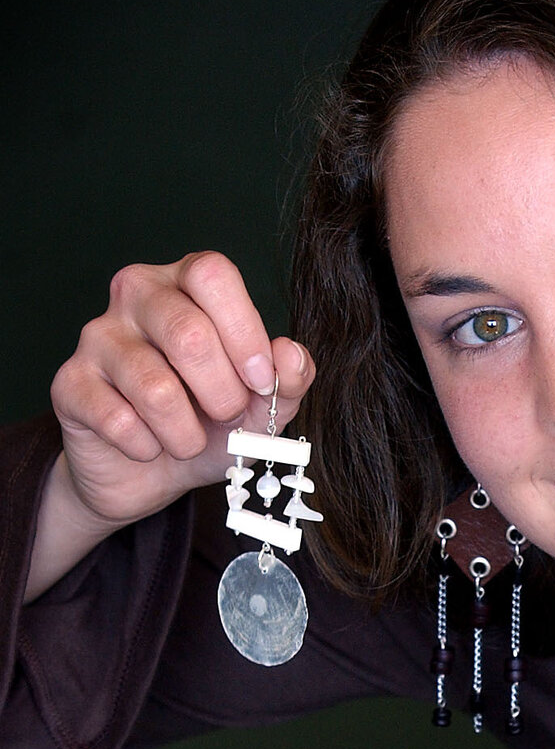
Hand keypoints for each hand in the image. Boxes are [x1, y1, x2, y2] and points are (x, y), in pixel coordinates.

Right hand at [49, 251, 314, 527]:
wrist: (149, 473)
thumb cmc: (207, 424)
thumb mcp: (259, 407)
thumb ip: (288, 381)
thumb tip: (290, 355)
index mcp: (186, 285)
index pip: (212, 274)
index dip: (244, 332)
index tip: (261, 382)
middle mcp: (137, 295)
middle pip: (188, 332)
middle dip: (222, 395)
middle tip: (225, 418)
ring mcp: (97, 336)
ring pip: (155, 388)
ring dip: (186, 434)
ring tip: (187, 441)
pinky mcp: (70, 383)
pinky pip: (118, 420)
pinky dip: (147, 448)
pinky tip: (148, 447)